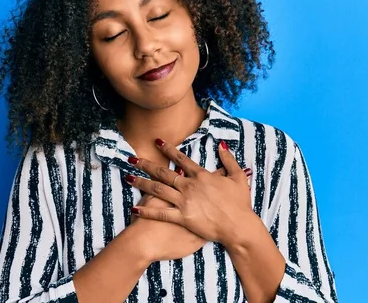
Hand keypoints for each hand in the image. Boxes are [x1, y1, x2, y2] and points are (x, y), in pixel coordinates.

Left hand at [126, 139, 254, 247]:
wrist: (238, 226)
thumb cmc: (239, 203)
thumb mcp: (238, 177)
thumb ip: (228, 160)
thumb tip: (221, 145)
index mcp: (201, 176)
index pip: (181, 159)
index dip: (168, 149)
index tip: (156, 142)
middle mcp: (189, 186)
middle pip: (163, 173)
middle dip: (146, 165)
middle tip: (132, 159)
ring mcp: (184, 201)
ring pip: (158, 190)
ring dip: (142, 183)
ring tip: (128, 178)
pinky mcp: (182, 217)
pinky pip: (161, 213)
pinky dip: (147, 210)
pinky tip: (135, 208)